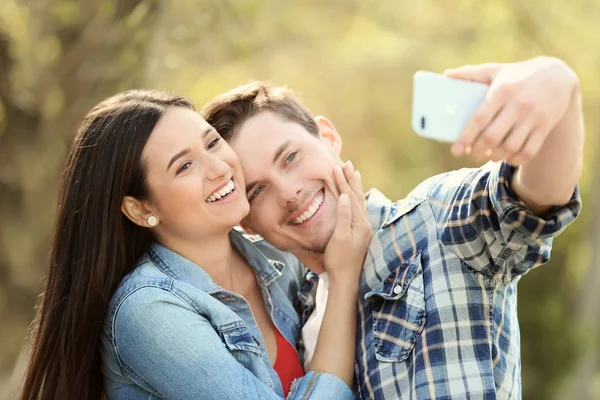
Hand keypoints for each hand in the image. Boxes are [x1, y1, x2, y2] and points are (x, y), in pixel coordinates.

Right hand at [323, 161, 371, 283]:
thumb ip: (343, 216)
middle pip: (358, 196)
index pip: (351, 197)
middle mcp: (365, 224)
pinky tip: (354, 197)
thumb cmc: (338, 260)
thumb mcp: (339, 238)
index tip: (336, 167)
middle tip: (346, 163)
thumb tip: (344, 196)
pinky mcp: (359, 234)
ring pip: (359, 202)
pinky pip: (358, 209)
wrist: (345, 280)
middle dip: (351, 179)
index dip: (343, 182)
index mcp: (360, 224)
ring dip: (355, 186)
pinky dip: (356, 198)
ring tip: (354, 173)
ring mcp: (363, 229)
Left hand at [446, 57, 578, 165]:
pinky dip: (515, 159)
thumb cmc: (518, 75)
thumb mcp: (496, 70)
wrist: (558, 76)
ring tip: (489, 154)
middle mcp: (518, 105)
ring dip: (496, 156)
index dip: (465, 138)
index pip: (479, 119)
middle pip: (492, 137)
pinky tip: (508, 157)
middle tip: (471, 153)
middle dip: (477, 151)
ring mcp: (533, 117)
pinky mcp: (545, 126)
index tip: (455, 151)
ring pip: (510, 147)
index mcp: (501, 91)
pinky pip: (529, 151)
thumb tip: (446, 75)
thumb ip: (471, 74)